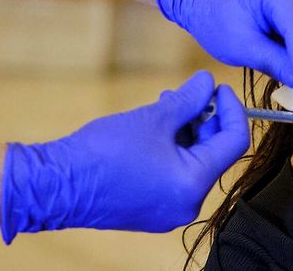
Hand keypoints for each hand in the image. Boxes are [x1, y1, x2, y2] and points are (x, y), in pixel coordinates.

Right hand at [0, 70, 247, 241]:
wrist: (59, 184)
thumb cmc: (104, 153)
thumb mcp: (153, 118)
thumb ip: (187, 100)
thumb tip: (207, 82)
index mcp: (193, 184)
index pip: (233, 143)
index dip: (231, 109)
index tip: (219, 87)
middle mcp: (187, 204)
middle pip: (212, 154)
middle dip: (204, 120)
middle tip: (188, 93)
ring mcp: (168, 211)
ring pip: (191, 164)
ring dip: (185, 133)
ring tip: (165, 107)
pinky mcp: (150, 209)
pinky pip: (173, 176)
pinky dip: (171, 151)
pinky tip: (153, 130)